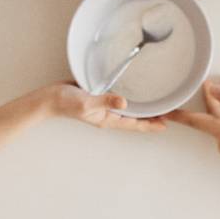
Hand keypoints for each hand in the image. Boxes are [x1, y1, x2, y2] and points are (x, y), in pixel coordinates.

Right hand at [45, 83, 165, 132]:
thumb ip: (105, 101)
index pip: (134, 124)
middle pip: (134, 118)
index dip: (150, 125)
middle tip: (169, 114)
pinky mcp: (100, 97)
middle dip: (151, 118)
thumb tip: (124, 102)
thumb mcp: (87, 103)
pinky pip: (119, 100)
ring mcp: (104, 107)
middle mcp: (108, 114)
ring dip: (143, 108)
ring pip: (128, 110)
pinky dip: (130, 98)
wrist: (50, 98)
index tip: (165, 125)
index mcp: (107, 119)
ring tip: (158, 105)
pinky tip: (136, 93)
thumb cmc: (66, 102)